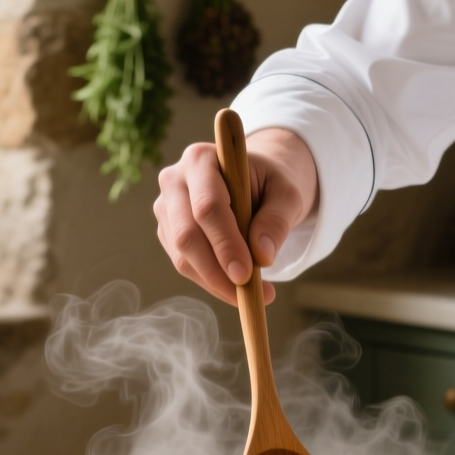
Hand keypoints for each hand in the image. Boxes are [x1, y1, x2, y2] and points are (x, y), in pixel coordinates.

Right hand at [154, 127, 318, 305]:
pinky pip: (185, 265)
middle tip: (250, 294)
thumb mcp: (287, 195)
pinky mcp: (167, 232)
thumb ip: (278, 220)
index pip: (208, 207)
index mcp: (201, 160)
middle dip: (218, 271)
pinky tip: (237, 286)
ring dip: (216, 282)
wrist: (255, 181)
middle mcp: (174, 180)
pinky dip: (211, 282)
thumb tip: (262, 256)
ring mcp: (167, 208)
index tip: (246, 274)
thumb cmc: (271, 184)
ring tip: (254, 294)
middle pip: (187, 235)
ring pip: (183, 256)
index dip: (226, 244)